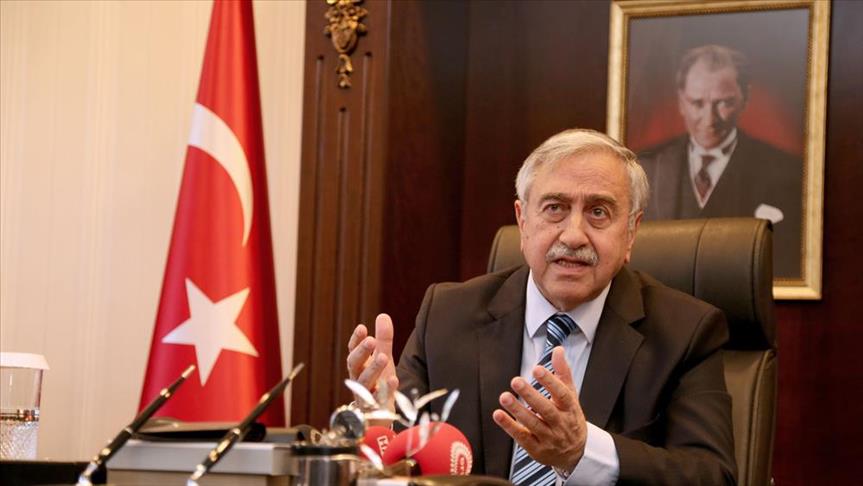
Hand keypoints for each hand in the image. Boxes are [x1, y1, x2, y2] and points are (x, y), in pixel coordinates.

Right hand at [346, 313, 398, 408]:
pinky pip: (379, 400)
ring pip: (364, 383)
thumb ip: (383, 340)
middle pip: (354, 366)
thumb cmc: (378, 384)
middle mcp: (359, 380)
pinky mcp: (376, 409)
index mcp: (359, 368)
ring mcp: (366, 396)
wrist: (378, 417)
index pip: (353, 353)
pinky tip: (394, 380)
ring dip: (373, 369)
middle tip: (371, 340)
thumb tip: (383, 316)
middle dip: (361, 353)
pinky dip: (386, 390)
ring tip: (384, 357)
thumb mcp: (382, 360)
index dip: (356, 341)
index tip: (362, 328)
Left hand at [492, 347, 586, 470]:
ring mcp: (549, 438)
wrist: (575, 453)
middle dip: (531, 395)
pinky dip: (510, 426)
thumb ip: (562, 373)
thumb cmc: (569, 417)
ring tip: (504, 396)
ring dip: (517, 410)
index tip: (536, 368)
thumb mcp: (570, 395)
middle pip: (546, 410)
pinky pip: (522, 437)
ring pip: (533, 424)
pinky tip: (498, 414)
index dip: (550, 381)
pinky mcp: (537, 449)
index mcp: (570, 408)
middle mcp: (561, 424)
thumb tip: (557, 349)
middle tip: (515, 380)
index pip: (562, 394)